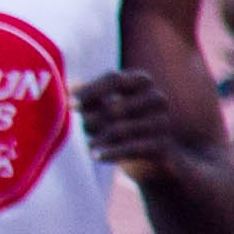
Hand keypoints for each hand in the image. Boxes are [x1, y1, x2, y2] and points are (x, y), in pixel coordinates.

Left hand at [74, 66, 192, 173]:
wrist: (151, 154)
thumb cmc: (119, 123)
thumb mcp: (101, 108)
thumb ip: (88, 98)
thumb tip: (70, 85)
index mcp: (141, 81)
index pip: (113, 78)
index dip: (90, 91)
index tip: (70, 105)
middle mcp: (156, 97)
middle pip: (113, 107)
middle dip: (92, 120)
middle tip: (84, 129)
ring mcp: (162, 121)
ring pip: (120, 129)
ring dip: (99, 139)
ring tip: (89, 145)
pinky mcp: (163, 144)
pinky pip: (132, 148)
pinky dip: (111, 152)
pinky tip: (95, 155)